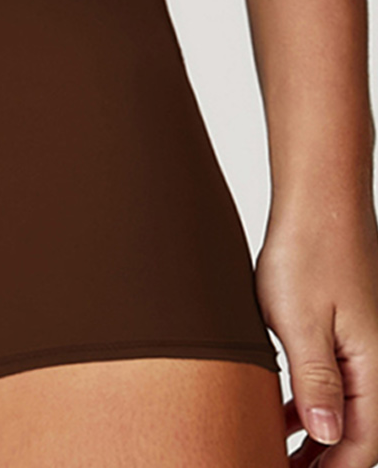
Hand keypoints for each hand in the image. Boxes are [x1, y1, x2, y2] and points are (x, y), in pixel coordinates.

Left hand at [256, 199, 377, 467]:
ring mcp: (366, 350)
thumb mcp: (300, 321)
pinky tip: (282, 417)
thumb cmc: (308, 253)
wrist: (319, 203)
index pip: (360, 447)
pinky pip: (337, 386)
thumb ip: (316, 382)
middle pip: (357, 437)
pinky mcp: (349, 335)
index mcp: (376, 370)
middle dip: (322, 462)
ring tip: (277, 456)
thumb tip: (325, 438)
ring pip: (346, 414)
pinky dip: (311, 408)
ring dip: (316, 440)